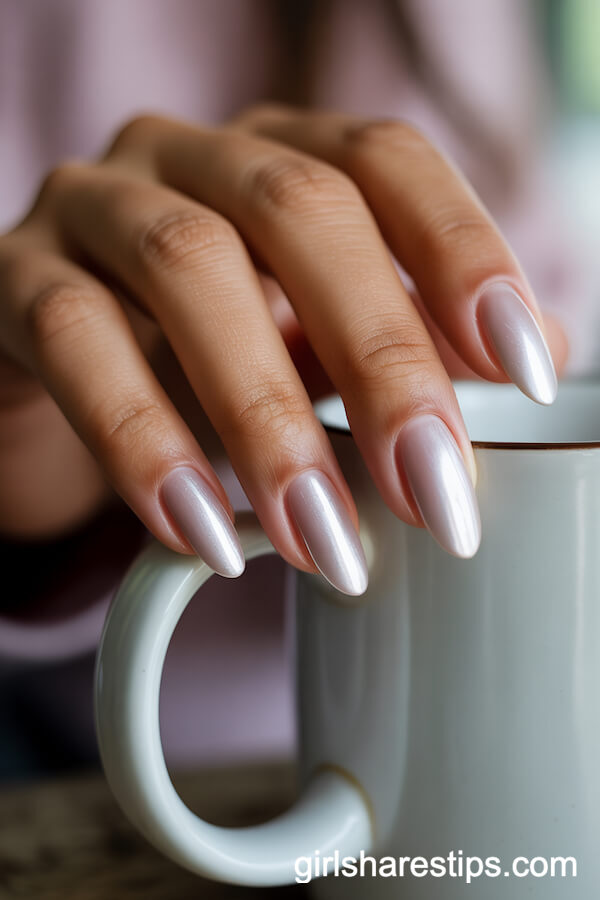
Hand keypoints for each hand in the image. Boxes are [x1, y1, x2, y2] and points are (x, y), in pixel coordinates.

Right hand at [0, 106, 564, 592]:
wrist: (61, 368)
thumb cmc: (210, 352)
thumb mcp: (317, 344)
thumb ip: (415, 344)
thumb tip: (539, 366)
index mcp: (284, 157)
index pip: (387, 163)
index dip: (464, 253)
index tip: (526, 378)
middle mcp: (193, 156)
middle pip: (301, 210)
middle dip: (380, 356)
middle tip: (434, 491)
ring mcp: (96, 204)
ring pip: (189, 266)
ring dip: (269, 417)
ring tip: (323, 540)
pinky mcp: (16, 278)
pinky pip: (76, 340)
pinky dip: (145, 442)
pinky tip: (202, 529)